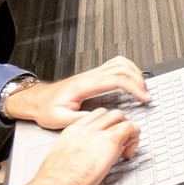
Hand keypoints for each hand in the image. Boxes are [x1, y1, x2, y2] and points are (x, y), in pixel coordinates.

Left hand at [5, 56, 149, 128]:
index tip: (144, 97)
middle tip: (146, 94)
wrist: (37, 100)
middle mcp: (90, 76)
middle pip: (122, 68)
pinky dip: (128, 69)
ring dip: (135, 72)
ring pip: (121, 63)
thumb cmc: (46, 109)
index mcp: (84, 85)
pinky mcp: (94, 75)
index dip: (134, 87)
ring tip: (142, 87)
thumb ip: (82, 120)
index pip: (116, 79)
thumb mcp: (60, 120)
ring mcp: (92, 73)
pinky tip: (131, 78)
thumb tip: (101, 121)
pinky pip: (116, 64)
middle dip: (139, 80)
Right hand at [9, 109, 139, 184]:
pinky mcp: (110, 142)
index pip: (96, 116)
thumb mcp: (63, 156)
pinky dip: (134, 138)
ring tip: (124, 149)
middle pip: (111, 114)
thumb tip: (92, 152)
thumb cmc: (54, 181)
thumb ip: (78, 148)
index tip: (108, 138)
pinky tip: (127, 154)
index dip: (107, 126)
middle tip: (120, 144)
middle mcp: (85, 128)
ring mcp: (98, 133)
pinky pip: (130, 128)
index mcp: (72, 131)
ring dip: (128, 132)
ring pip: (122, 119)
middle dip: (119, 126)